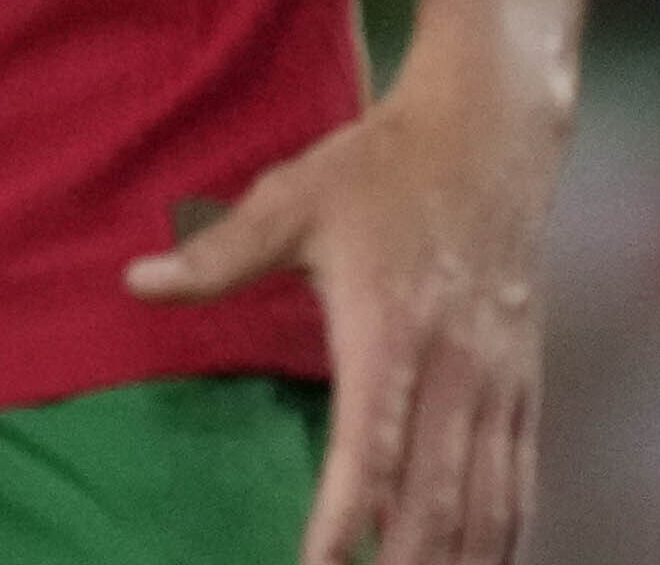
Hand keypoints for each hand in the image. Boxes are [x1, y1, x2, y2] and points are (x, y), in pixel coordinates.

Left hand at [126, 53, 567, 564]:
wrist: (489, 137)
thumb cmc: (379, 169)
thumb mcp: (290, 199)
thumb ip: (216, 256)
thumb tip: (134, 282)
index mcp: (391, 330)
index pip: (371, 450)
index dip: (345, 519)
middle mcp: (455, 369)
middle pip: (438, 499)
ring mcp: (498, 382)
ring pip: (487, 503)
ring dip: (456, 564)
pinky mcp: (525, 382)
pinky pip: (520, 478)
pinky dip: (503, 534)